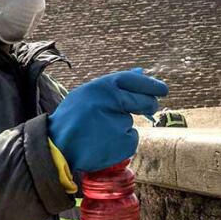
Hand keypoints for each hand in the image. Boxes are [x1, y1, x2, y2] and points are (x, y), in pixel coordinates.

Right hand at [47, 69, 168, 171]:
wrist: (57, 147)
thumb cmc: (73, 118)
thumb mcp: (88, 94)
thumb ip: (114, 85)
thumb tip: (141, 71)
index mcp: (100, 88)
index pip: (132, 80)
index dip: (150, 84)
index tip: (163, 88)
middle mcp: (110, 103)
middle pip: (142, 101)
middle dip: (149, 103)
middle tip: (151, 106)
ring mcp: (118, 124)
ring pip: (131, 122)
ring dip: (124, 126)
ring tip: (101, 132)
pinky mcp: (123, 143)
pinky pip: (130, 139)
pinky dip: (122, 142)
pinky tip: (104, 144)